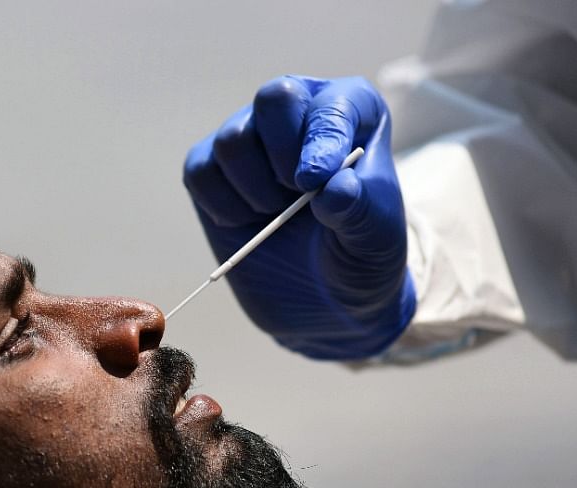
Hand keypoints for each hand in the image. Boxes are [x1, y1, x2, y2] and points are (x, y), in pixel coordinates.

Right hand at [182, 75, 414, 359]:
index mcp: (350, 113)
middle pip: (274, 99)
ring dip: (255, 189)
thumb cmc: (359, 256)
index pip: (329, 104)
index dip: (321, 138)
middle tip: (297, 196)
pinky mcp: (212, 170)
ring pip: (233, 139)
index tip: (314, 182)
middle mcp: (297, 114)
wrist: (323, 299)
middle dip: (281, 155)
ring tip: (278, 215)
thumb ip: (361, 210)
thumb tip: (334, 186)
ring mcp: (251, 138)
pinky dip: (223, 206)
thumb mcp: (376, 240)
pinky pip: (200, 172)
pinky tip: (248, 223)